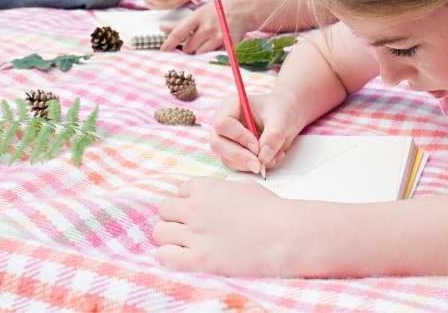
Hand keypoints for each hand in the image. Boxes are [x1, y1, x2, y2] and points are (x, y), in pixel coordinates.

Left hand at [154, 177, 298, 275]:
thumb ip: (222, 191)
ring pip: (160, 232)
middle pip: (164, 209)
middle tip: (191, 230)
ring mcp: (195, 233)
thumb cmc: (273, 212)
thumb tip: (214, 196)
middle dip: (175, 219)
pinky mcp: (199, 259)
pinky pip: (164, 255)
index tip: (199, 213)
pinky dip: (170, 257)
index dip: (188, 202)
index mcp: (206, 188)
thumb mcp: (244, 189)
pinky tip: (185, 259)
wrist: (286, 235)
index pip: (179, 190)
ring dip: (171, 238)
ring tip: (187, 246)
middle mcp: (196, 208)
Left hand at [159, 0, 260, 53]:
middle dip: (190, 46)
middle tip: (198, 39)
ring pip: (201, 53)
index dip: (168, 43)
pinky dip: (214, 53)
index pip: (179, 32)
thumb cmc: (219, 10)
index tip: (162, 51)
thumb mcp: (200, 11)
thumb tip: (161, 28)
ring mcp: (220, 37)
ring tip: (209, 40)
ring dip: (201, 50)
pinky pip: (215, 56)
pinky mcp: (230, 45)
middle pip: (189, 47)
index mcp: (199, 16)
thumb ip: (181, 22)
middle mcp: (208, 27)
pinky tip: (219, 44)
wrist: (246, 10)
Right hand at [210, 91, 301, 173]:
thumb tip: (262, 158)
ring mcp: (227, 139)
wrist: (288, 117)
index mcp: (231, 106)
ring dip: (248, 164)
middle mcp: (224, 123)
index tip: (257, 146)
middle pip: (217, 143)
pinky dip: (252, 167)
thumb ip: (273, 136)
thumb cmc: (281, 111)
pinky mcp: (234, 152)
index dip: (238, 137)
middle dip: (239, 156)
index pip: (222, 124)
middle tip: (259, 165)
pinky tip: (270, 159)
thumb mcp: (282, 119)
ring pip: (225, 158)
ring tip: (273, 158)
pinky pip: (236, 165)